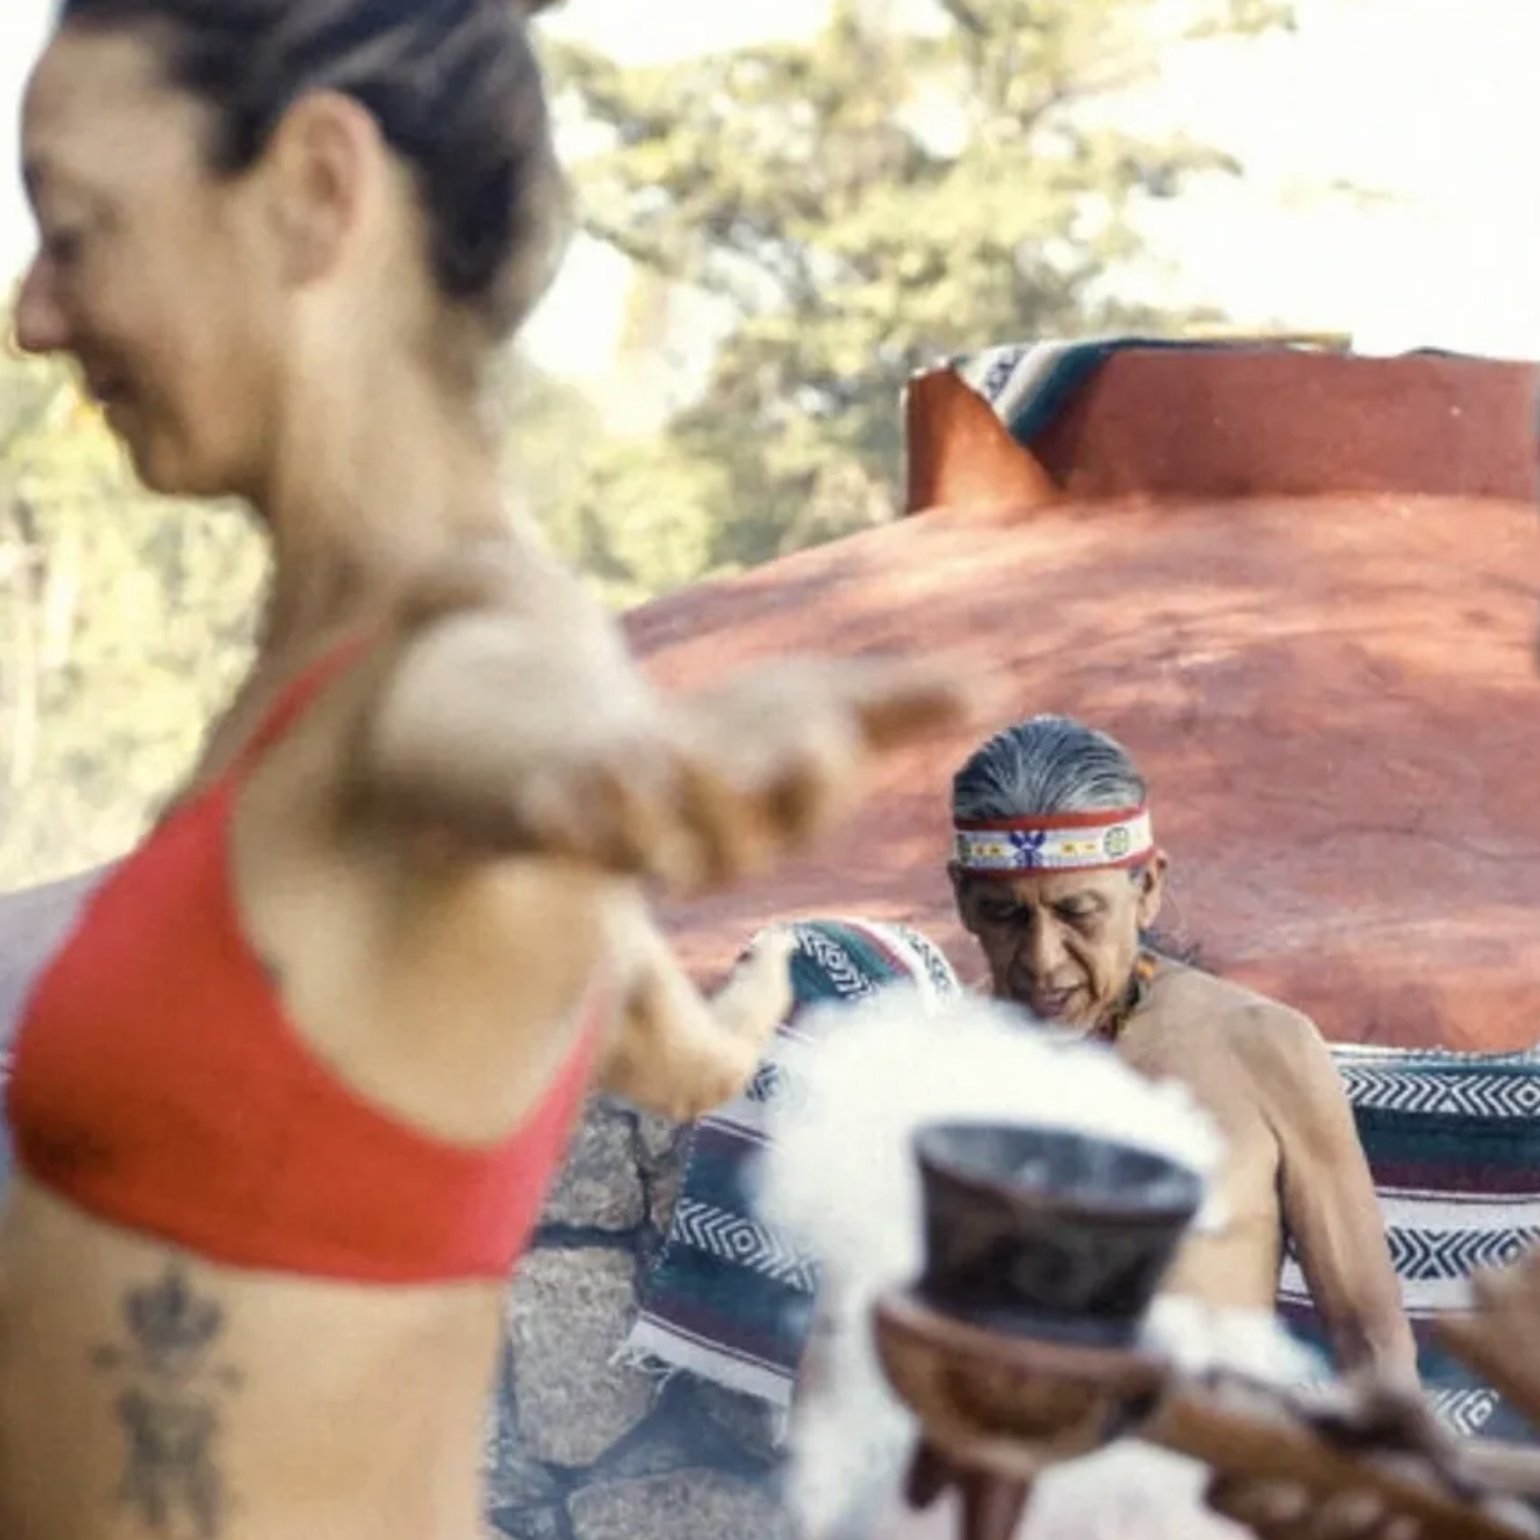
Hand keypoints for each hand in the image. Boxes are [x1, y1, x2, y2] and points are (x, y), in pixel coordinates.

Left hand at [518, 657, 980, 894]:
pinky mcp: (574, 835)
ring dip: (637, 811)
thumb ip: (894, 704)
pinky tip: (548, 798)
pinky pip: (567, 843)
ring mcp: (639, 847)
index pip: (809, 810)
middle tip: (698, 747)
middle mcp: (714, 851)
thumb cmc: (739, 740)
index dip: (818, 778)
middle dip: (718, 798)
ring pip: (643, 852)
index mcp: (780, 818)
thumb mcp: (814, 704)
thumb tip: (991, 688)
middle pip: (727, 845)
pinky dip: (561, 823)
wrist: (622, 760)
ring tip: (629, 756)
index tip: (822, 730)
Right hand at [1204, 1389, 1463, 1539]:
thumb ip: (1352, 1404)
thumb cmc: (1378, 1403)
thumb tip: (1325, 1415)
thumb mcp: (1375, 1395)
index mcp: (1245, 1468)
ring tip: (1405, 1527)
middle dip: (1326, 1530)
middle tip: (1370, 1503)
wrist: (1409, 1433)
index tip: (1296, 1493)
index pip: (1219, 1500)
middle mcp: (1265, 1519)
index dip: (1249, 1506)